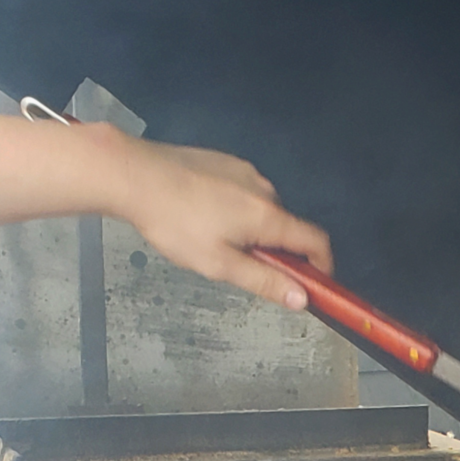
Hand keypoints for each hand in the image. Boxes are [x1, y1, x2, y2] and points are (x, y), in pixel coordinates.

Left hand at [108, 127, 333, 308]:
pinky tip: (205, 218)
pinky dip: (238, 211)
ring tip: (214, 242)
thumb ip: (264, 281)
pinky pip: (245, 192)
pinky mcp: (225, 161)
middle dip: (277, 252)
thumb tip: (303, 299)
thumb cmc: (177, 225)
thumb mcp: (220, 264)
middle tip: (242, 269)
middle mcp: (265, 188)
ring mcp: (245, 170)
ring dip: (254, 231)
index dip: (323, 266)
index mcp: (268, 215)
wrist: (136, 175)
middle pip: (288, 227)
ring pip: (264, 210)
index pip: (316, 240)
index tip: (315, 285)